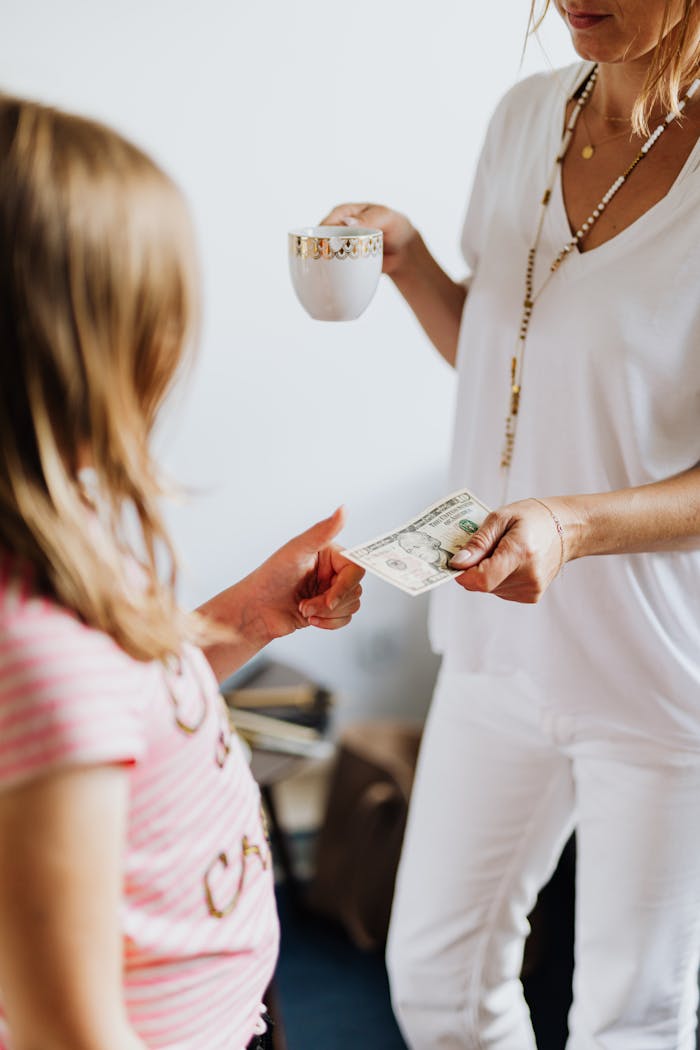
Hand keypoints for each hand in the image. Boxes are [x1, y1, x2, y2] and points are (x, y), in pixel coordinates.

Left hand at [238, 508, 363, 644]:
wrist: (255, 611)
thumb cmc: (270, 578)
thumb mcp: (296, 550)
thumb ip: (322, 531)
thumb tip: (343, 510)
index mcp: (329, 553)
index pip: (356, 569)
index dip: (345, 586)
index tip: (330, 598)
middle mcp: (332, 570)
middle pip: (354, 590)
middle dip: (330, 603)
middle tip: (307, 603)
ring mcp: (329, 590)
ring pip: (352, 605)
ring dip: (328, 614)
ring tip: (305, 609)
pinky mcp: (327, 609)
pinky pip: (345, 618)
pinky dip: (329, 623)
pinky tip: (310, 618)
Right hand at [321, 202, 418, 277]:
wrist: (403, 249)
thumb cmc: (393, 225)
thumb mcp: (384, 216)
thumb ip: (367, 219)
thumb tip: (348, 222)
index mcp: (342, 214)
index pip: (325, 225)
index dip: (321, 236)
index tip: (326, 249)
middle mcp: (336, 231)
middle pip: (320, 242)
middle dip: (320, 253)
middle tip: (326, 265)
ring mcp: (339, 248)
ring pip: (324, 257)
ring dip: (324, 267)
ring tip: (328, 277)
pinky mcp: (344, 264)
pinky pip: (333, 270)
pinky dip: (333, 276)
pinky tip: (334, 283)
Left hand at [449, 499, 566, 603]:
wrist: (567, 529)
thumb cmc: (534, 518)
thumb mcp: (501, 517)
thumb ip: (478, 542)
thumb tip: (458, 563)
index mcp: (520, 553)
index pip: (482, 579)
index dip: (463, 573)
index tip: (458, 560)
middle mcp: (528, 576)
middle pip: (482, 585)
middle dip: (475, 568)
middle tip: (487, 547)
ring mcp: (531, 589)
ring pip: (489, 589)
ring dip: (487, 572)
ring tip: (504, 552)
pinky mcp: (531, 596)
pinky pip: (500, 591)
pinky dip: (498, 578)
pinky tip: (511, 562)